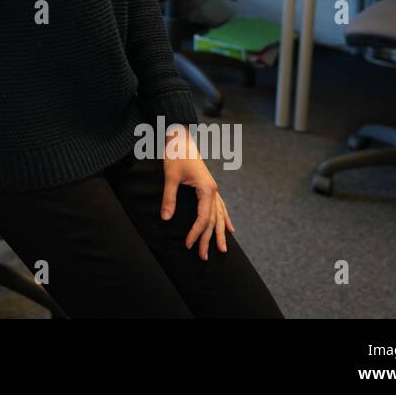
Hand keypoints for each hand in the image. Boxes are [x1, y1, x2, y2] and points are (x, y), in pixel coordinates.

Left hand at [160, 125, 234, 260]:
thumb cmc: (176, 154)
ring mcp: (213, 188)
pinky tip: (229, 228)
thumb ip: (169, 198)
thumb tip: (166, 219)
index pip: (203, 217)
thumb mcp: (171, 176)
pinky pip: (220, 207)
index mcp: (206, 189)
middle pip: (213, 220)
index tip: (188, 245)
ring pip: (219, 215)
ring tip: (222, 249)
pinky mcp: (209, 187)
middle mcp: (213, 190)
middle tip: (203, 257)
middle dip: (208, 239)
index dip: (196, 233)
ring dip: (219, 233)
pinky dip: (224, 219)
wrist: (181, 137)